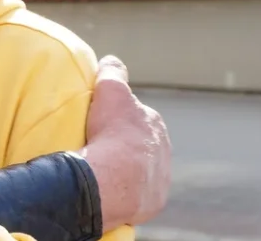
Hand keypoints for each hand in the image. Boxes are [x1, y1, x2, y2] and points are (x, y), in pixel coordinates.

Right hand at [80, 55, 171, 230]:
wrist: (113, 180)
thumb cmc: (112, 133)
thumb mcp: (110, 90)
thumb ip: (112, 72)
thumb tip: (112, 60)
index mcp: (154, 124)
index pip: (135, 116)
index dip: (116, 117)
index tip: (100, 122)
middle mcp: (163, 150)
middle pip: (139, 143)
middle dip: (123, 144)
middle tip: (97, 146)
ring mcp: (160, 177)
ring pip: (139, 168)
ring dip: (124, 168)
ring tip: (101, 168)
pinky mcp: (154, 200)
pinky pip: (136, 192)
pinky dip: (124, 189)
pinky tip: (108, 187)